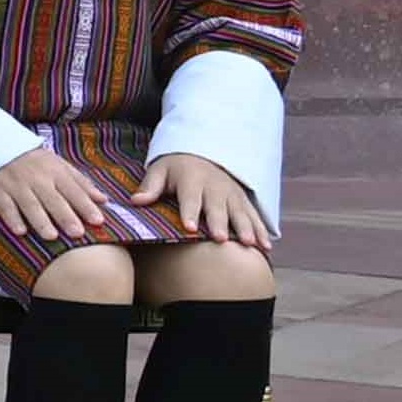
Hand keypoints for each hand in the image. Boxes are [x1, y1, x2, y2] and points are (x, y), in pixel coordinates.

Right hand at [0, 146, 115, 247]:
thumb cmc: (33, 161)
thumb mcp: (59, 165)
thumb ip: (81, 182)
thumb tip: (104, 200)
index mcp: (54, 171)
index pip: (73, 190)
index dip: (85, 205)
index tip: (98, 221)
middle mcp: (36, 178)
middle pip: (53, 199)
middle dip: (65, 216)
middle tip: (77, 233)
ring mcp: (15, 184)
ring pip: (30, 204)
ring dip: (40, 220)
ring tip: (52, 236)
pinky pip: (5, 206)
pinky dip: (12, 218)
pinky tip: (20, 231)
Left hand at [132, 149, 275, 249]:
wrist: (202, 154)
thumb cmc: (175, 168)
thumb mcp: (159, 171)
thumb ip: (150, 187)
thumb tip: (136, 201)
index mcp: (192, 179)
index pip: (190, 197)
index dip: (190, 212)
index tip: (190, 228)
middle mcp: (215, 187)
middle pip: (217, 207)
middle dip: (220, 223)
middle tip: (220, 239)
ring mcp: (232, 194)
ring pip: (240, 212)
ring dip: (245, 228)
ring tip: (249, 245)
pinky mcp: (243, 201)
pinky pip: (254, 215)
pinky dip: (261, 230)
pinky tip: (265, 247)